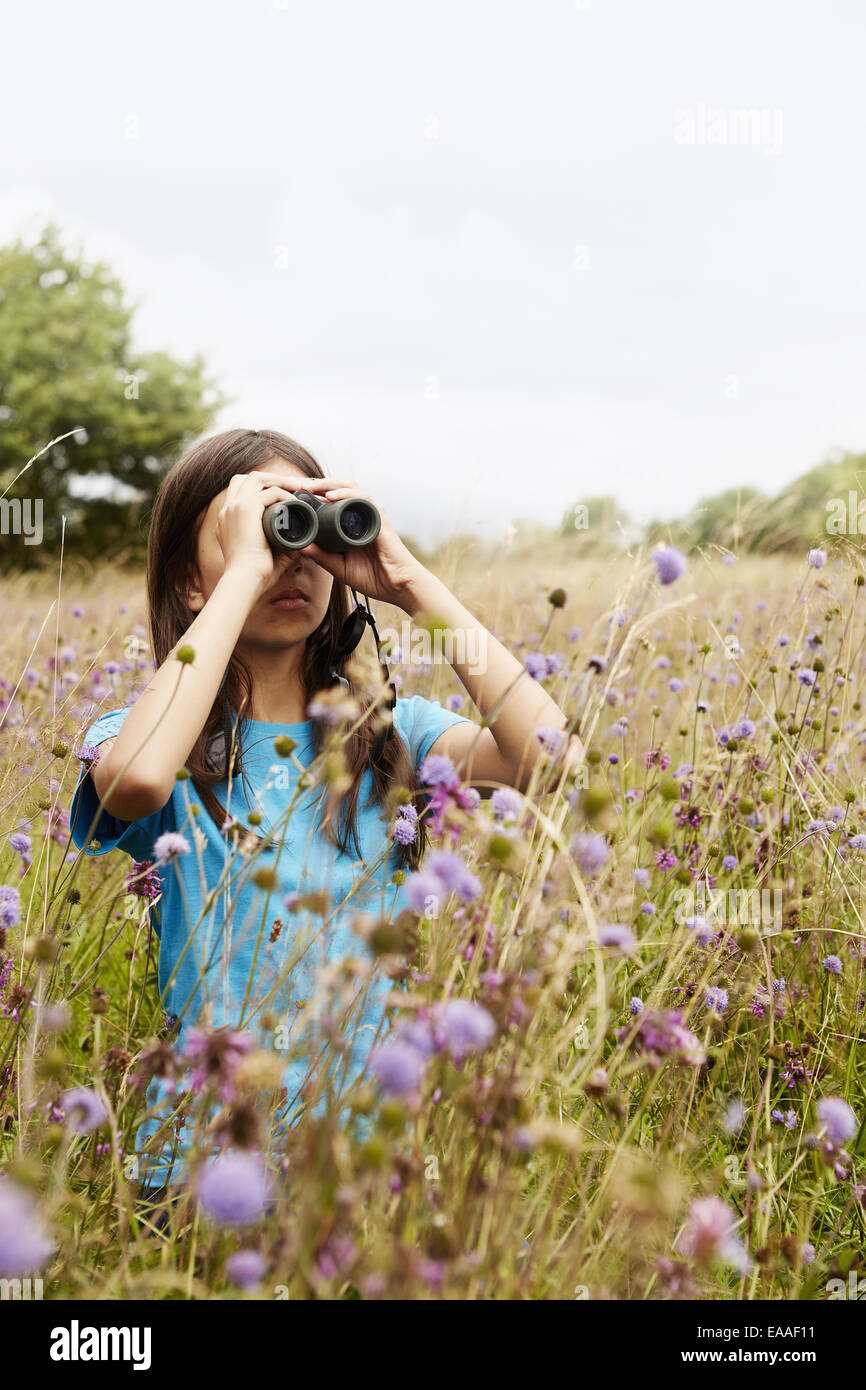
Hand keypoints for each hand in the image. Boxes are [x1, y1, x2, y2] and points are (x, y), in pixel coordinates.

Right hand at [215, 471, 297, 594]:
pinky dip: (283, 494)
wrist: (244, 580)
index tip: (281, 495)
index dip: (260, 489)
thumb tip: (299, 545)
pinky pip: (268, 492)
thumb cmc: (254, 576)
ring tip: (295, 487)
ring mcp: (234, 507)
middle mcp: (227, 511)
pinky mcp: (246, 509)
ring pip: (256, 478)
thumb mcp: (264, 557)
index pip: (239, 492)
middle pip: (245, 479)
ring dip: (277, 480)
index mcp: (226, 521)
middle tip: (291, 486)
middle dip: (269, 479)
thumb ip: (279, 548)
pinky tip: (294, 502)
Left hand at [269, 475, 426, 606]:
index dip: (311, 494)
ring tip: (308, 486)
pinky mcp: (379, 520)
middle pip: (337, 487)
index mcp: (349, 524)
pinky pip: (362, 500)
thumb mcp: (339, 567)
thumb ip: (321, 556)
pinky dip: (346, 494)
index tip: (290, 495)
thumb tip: (299, 545)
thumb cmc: (374, 577)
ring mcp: (370, 515)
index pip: (329, 500)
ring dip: (327, 483)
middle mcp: (360, 515)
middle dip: (314, 483)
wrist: (399, 588)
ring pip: (349, 487)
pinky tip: (330, 496)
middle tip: (293, 485)